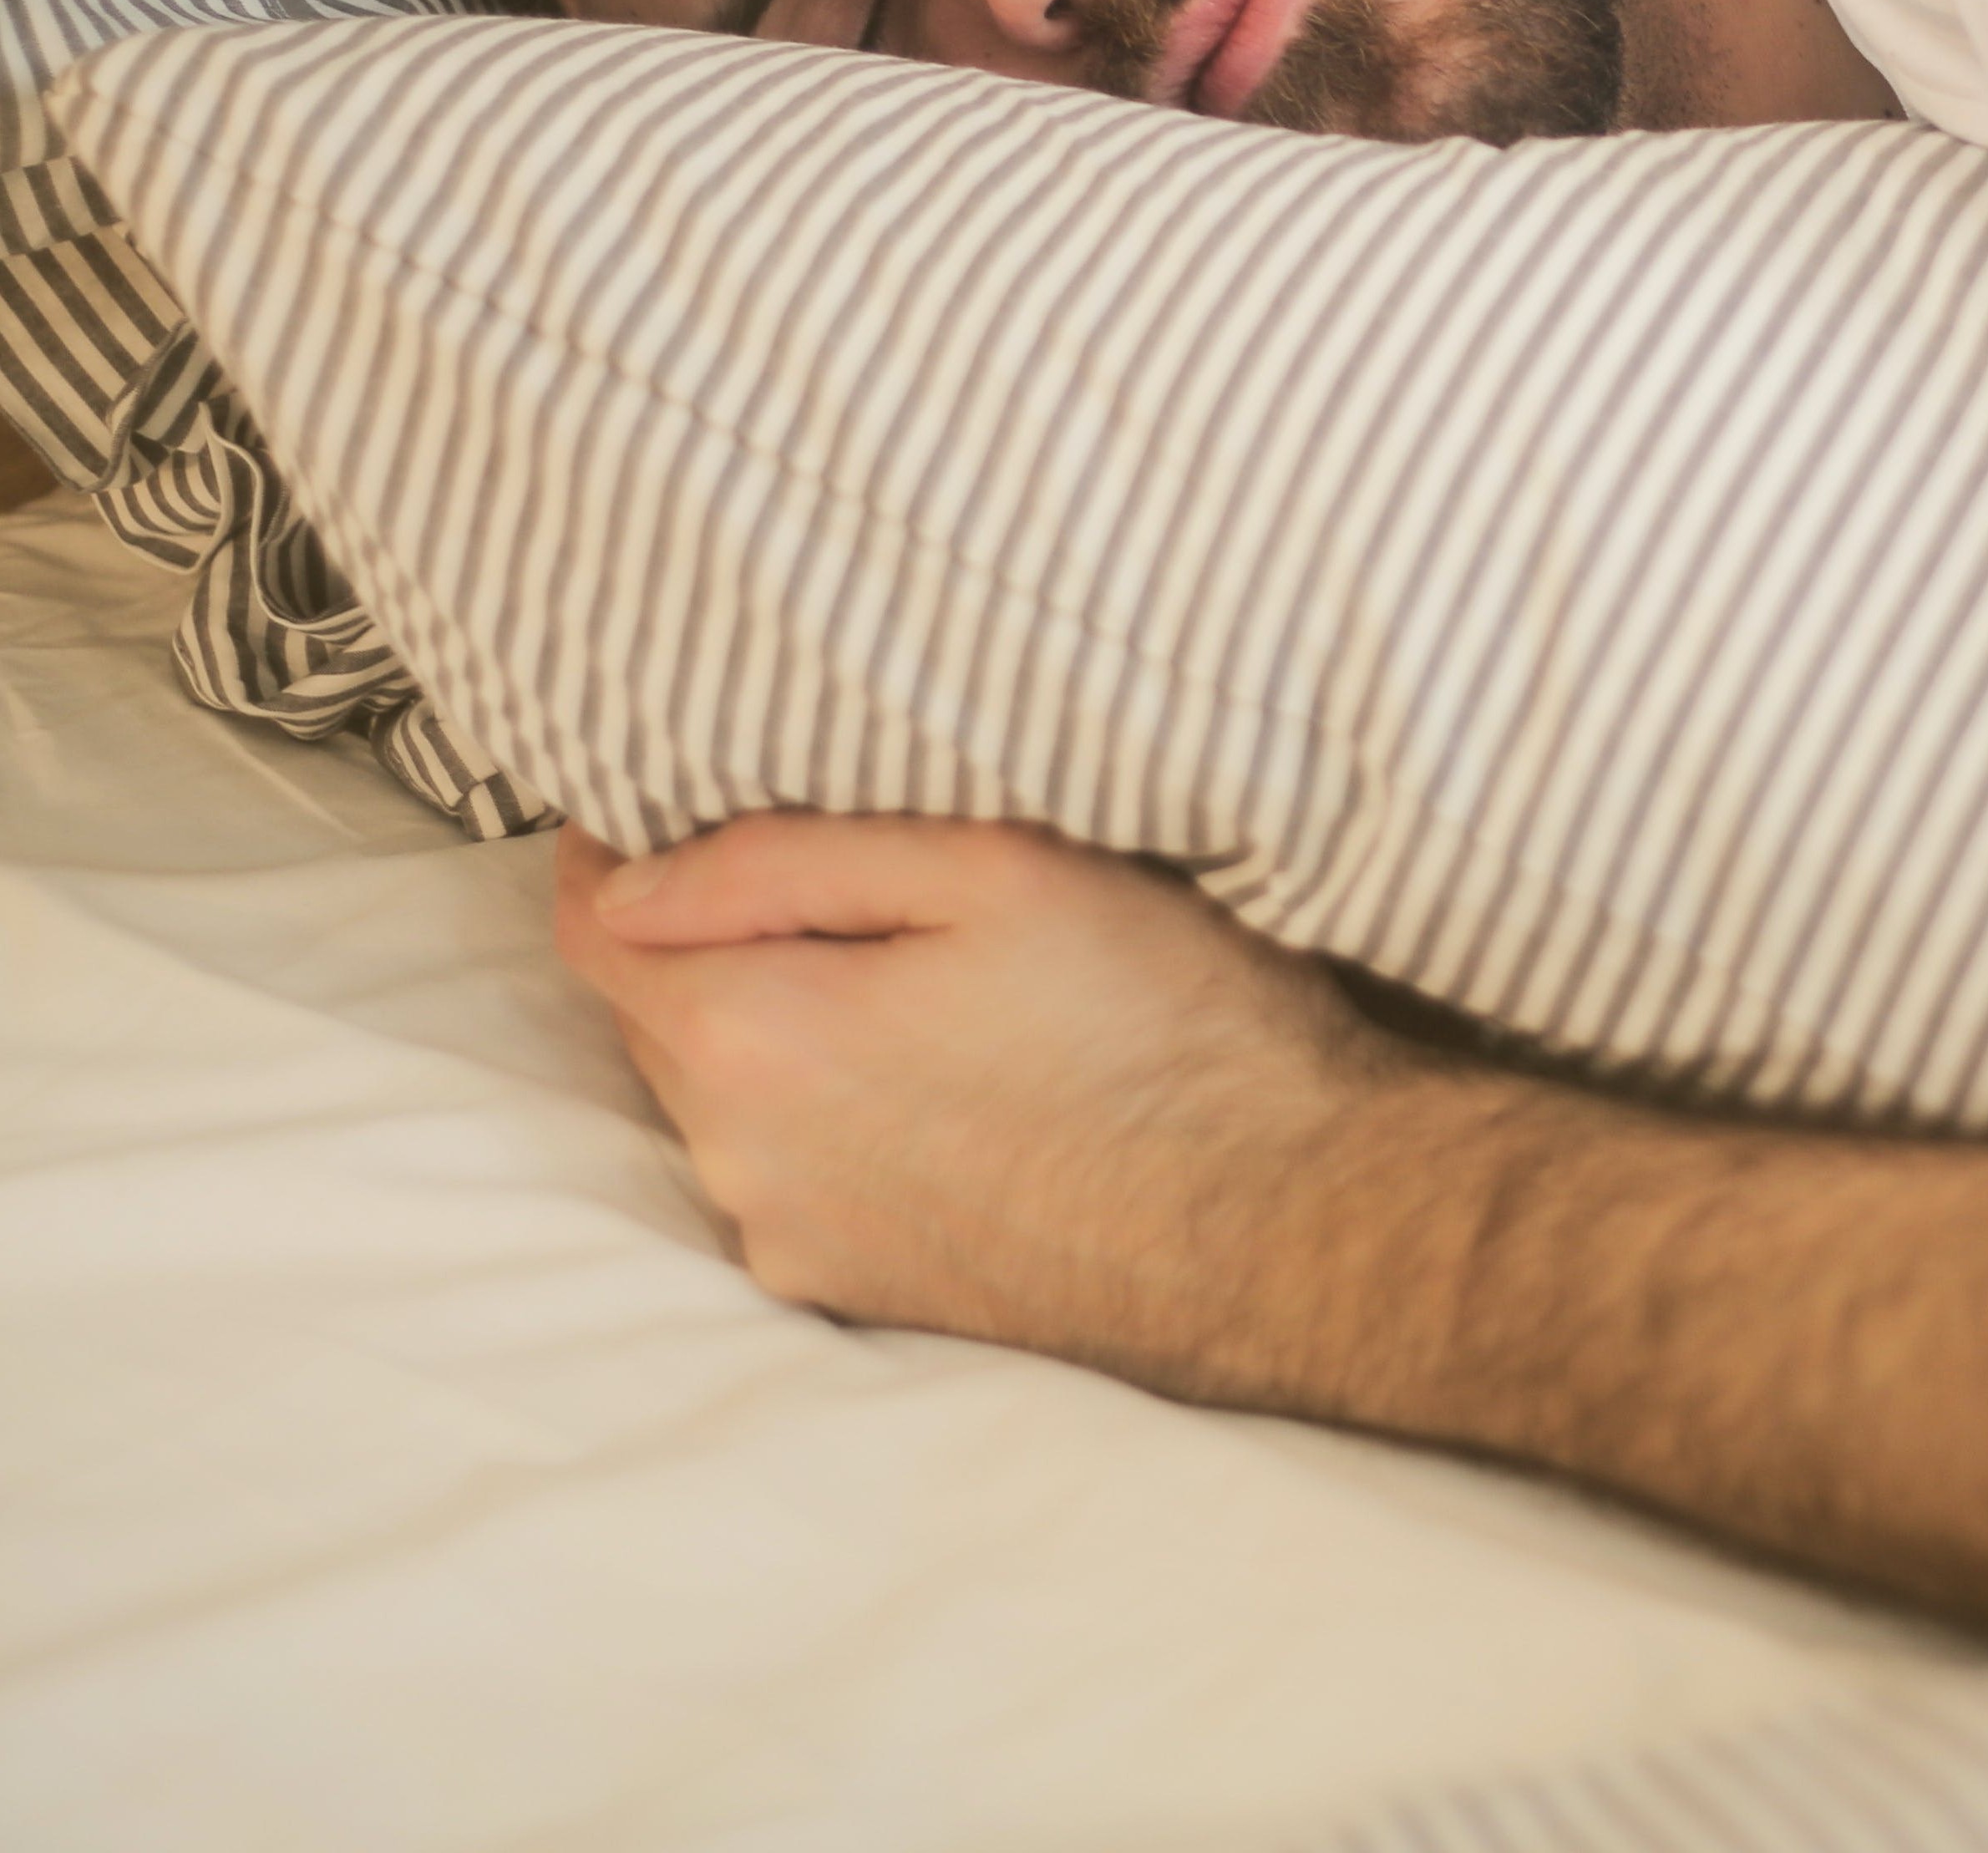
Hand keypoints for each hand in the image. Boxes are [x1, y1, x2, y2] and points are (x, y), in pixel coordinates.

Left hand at [555, 814, 1416, 1398]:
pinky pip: (799, 1175)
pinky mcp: (866, 1298)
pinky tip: (949, 1077)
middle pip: (661, 1016)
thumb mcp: (995, 868)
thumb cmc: (1163, 1019)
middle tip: (829, 865)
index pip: (595, 929)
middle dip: (709, 935)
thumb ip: (785, 859)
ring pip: (733, 1100)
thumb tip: (627, 877)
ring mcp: (802, 1246)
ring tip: (910, 974)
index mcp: (754, 1040)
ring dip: (781, 1029)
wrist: (1290, 1223)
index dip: (613, 846)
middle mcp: (743, 1165)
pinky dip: (835, 1114)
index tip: (661, 791)